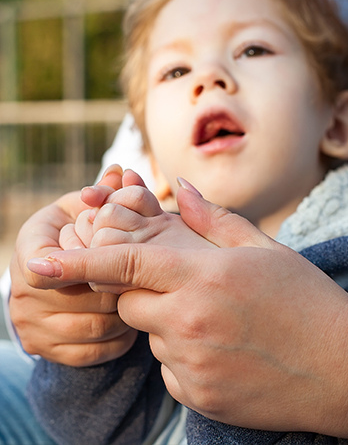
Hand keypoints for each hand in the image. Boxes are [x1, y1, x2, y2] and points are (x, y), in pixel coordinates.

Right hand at [9, 165, 137, 365]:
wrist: (58, 281)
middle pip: (85, 296)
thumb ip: (108, 193)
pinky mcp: (47, 351)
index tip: (122, 257)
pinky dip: (122, 339)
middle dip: (122, 287)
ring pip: (96, 326)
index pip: (49, 263)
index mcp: (28, 248)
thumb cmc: (83, 234)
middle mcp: (21, 291)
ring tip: (144, 297)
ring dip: (128, 314)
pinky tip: (134, 322)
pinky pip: (96, 352)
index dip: (90, 261)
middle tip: (150, 279)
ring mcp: (31, 325)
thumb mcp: (88, 209)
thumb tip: (123, 172)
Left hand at [27, 185, 347, 436]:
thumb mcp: (269, 251)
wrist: (343, 369)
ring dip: (172, 328)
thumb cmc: (311, 303)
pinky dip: (187, 362)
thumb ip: (215, 220)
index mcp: (207, 276)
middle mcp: (192, 321)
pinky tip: (229, 355)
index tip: (42, 263)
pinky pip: (170, 373)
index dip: (80, 261)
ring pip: (151, 339)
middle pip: (129, 303)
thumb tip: (179, 191)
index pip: (125, 263)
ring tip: (226, 327)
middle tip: (192, 291)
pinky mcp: (199, 395)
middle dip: (145, 293)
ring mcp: (193, 363)